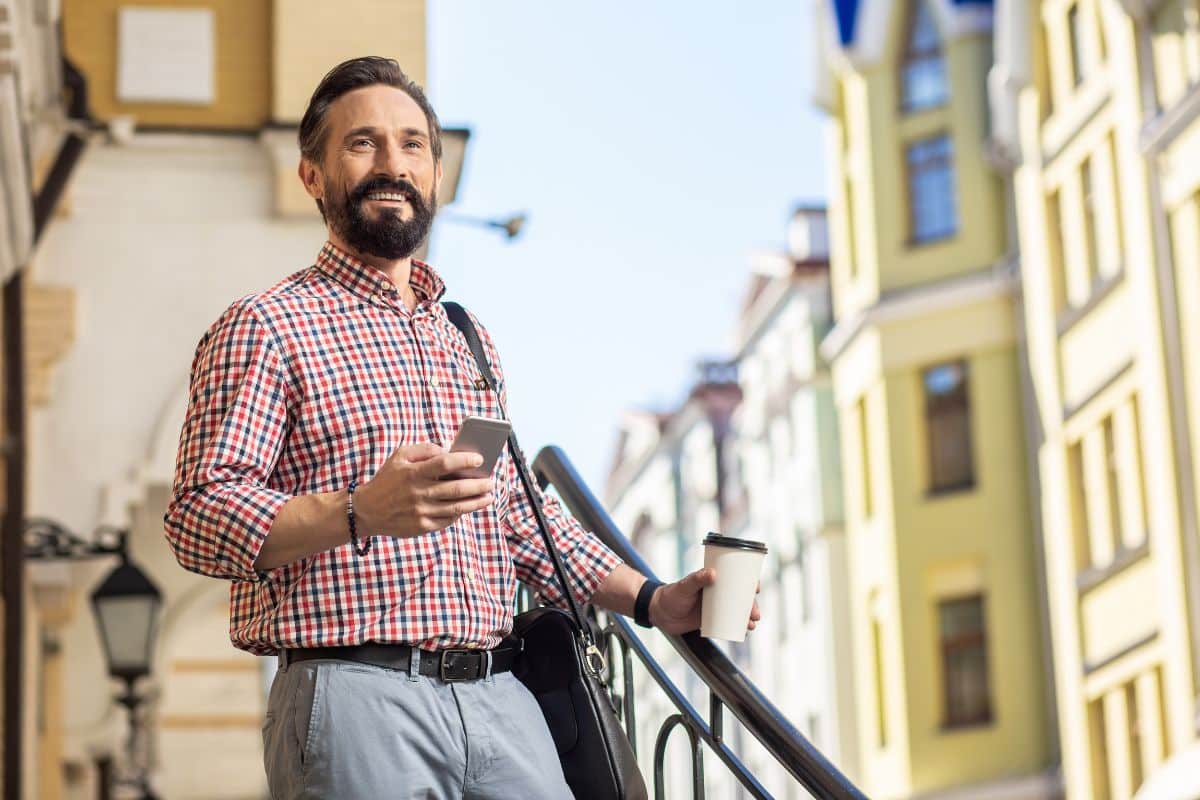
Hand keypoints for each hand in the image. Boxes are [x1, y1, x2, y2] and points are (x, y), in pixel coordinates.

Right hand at [353, 443, 493, 537]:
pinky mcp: (422, 527)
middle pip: (457, 488)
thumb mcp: (400, 456)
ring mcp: (421, 512)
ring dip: (476, 501)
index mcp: (413, 472)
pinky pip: (448, 520)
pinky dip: (460, 513)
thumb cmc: (387, 479)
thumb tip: (449, 450)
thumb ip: (424, 449)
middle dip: (478, 484)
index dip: (465, 460)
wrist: (366, 511)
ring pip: (457, 507)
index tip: (480, 459)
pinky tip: (469, 507)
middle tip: (491, 481)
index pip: (445, 463)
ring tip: (488, 496)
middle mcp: (418, 493)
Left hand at [649, 568, 761, 635]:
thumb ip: (696, 579)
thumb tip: (713, 574)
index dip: (748, 582)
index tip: (755, 588)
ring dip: (746, 617)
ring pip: (736, 611)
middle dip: (750, 605)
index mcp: (712, 580)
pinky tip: (744, 631)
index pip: (734, 578)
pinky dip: (737, 627)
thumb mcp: (684, 586)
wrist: (659, 613)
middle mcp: (716, 593)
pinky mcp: (710, 620)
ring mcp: (714, 607)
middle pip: (739, 597)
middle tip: (755, 614)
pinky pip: (727, 623)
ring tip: (751, 625)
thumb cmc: (670, 595)